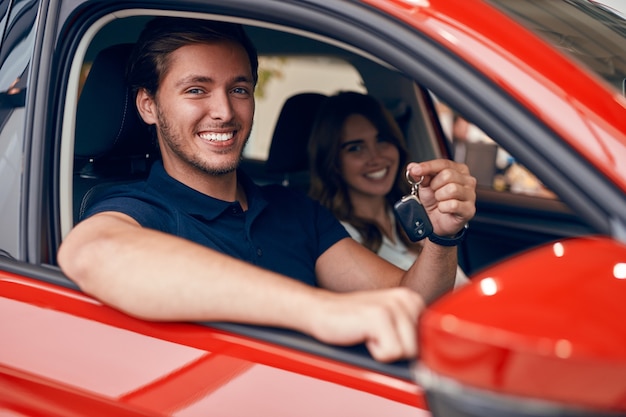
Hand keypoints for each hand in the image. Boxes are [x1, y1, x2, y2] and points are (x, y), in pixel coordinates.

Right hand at [309, 287, 423, 361]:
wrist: (320, 312)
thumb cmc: (351, 321)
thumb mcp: (390, 324)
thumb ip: (411, 333)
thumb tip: (432, 361)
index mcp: (411, 299)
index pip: (428, 341)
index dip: (406, 348)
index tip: (388, 338)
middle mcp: (405, 299)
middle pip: (419, 348)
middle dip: (396, 350)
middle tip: (375, 336)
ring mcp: (393, 306)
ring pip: (407, 352)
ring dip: (385, 351)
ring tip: (369, 336)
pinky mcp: (379, 316)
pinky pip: (391, 353)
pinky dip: (375, 353)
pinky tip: (363, 337)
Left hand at [406, 160, 475, 236]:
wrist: (435, 221)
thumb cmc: (434, 201)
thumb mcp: (425, 185)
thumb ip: (420, 174)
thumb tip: (412, 167)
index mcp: (459, 170)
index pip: (443, 163)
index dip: (428, 166)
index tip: (415, 170)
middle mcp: (468, 180)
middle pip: (448, 175)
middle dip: (435, 185)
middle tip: (434, 192)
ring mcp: (470, 195)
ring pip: (452, 189)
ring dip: (439, 197)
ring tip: (439, 201)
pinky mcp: (469, 209)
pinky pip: (453, 205)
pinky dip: (443, 207)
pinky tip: (443, 208)